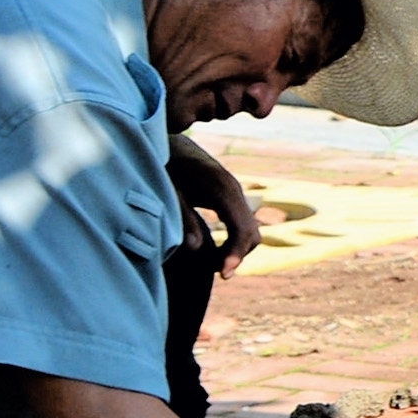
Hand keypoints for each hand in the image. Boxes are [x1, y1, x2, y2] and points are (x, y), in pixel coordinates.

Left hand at [168, 138, 261, 270]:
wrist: (168, 142)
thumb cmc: (165, 166)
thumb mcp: (169, 193)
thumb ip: (182, 218)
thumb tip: (194, 248)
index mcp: (222, 189)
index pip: (241, 229)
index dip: (234, 255)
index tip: (223, 274)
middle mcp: (234, 190)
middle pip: (252, 234)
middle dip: (236, 256)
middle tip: (211, 271)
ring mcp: (234, 192)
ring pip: (250, 231)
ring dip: (235, 250)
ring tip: (209, 262)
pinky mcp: (229, 196)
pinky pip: (242, 224)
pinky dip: (233, 241)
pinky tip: (213, 250)